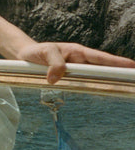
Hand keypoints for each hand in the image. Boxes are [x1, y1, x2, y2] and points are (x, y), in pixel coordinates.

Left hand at [17, 42, 134, 83]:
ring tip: (125, 90)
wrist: (25, 56)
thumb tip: (56, 79)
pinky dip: (94, 90)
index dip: (118, 63)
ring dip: (109, 84)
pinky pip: (86, 86)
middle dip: (120, 74)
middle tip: (133, 81)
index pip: (102, 58)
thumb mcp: (44, 53)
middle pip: (105, 69)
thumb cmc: (37, 52)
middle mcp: (82, 61)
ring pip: (97, 78)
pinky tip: (103, 97)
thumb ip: (53, 63)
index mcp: (79, 52)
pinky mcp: (72, 80)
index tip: (133, 66)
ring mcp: (78, 71)